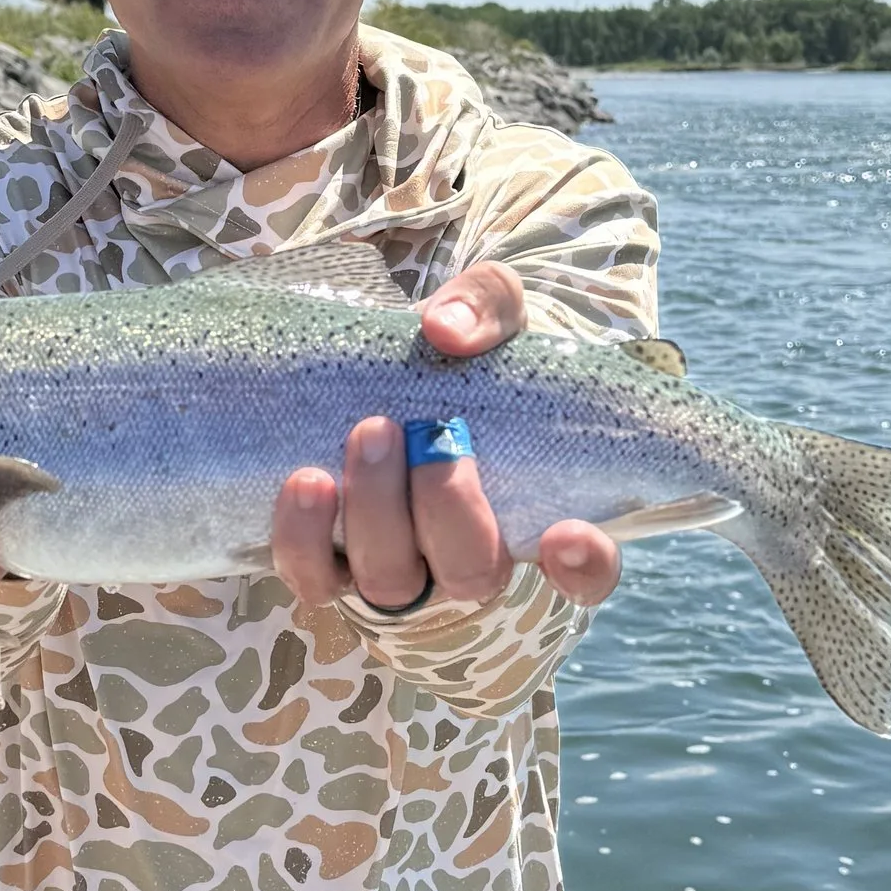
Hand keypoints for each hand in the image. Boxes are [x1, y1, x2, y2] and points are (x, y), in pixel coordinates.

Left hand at [269, 260, 621, 613]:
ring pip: (392, 582)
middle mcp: (472, 558)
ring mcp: (401, 568)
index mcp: (537, 515)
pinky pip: (315, 579)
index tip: (567, 536)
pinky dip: (304, 542)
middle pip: (471, 573)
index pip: (586, 574)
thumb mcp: (491, 318)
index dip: (583, 567)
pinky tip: (307, 482)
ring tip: (368, 432)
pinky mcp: (331, 566)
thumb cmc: (460, 357)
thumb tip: (447, 330)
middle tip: (430, 433)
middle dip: (449, 509)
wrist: (385, 373)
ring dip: (377, 515)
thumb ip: (487, 309)